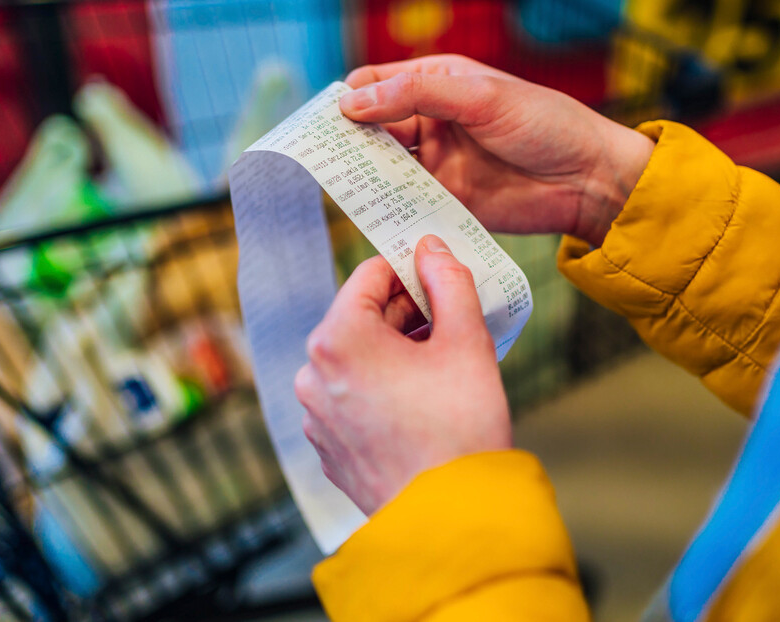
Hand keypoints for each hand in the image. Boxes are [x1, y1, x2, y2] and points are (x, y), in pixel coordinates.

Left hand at [295, 235, 511, 514]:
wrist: (451, 519)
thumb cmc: (460, 428)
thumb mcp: (466, 341)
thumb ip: (449, 281)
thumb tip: (432, 248)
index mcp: (338, 338)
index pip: (370, 275)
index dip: (410, 269)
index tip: (440, 277)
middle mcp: (313, 374)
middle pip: (360, 318)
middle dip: (406, 314)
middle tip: (451, 323)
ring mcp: (315, 415)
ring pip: (356, 359)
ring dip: (395, 353)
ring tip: (442, 368)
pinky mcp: (327, 447)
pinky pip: (352, 398)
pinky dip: (382, 390)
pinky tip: (421, 406)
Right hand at [341, 54, 653, 246]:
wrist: (589, 180)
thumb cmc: (544, 124)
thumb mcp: (480, 96)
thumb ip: (416, 94)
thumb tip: (351, 102)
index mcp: (438, 84)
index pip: (376, 84)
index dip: (347, 99)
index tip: (325, 120)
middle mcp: (431, 122)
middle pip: (371, 129)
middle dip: (347, 141)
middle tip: (322, 159)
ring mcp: (437, 164)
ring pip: (383, 168)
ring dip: (363, 176)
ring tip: (340, 186)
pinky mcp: (446, 201)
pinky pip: (406, 203)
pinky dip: (387, 208)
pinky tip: (372, 212)